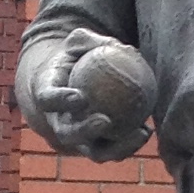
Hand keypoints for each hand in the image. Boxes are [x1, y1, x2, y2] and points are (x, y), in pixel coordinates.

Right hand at [18, 28, 155, 160]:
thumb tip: (125, 48)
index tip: (79, 96)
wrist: (69, 85)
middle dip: (84, 131)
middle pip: (68, 134)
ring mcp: (77, 140)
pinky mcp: (94, 147)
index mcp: (47, 96)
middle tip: (105, 120)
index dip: (59, 101)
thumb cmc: (74, 59)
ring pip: (94, 151)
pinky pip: (112, 150)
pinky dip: (129, 144)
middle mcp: (58, 123)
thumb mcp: (79, 43)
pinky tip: (146, 130)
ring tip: (139, 132)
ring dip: (116, 148)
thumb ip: (94, 41)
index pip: (47, 99)